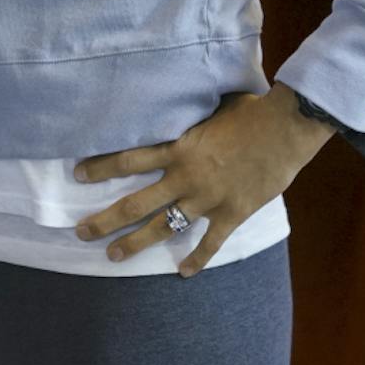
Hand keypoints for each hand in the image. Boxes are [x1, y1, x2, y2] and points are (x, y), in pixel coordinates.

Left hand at [73, 85, 333, 277]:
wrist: (286, 129)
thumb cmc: (250, 111)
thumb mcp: (210, 105)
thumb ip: (187, 109)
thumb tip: (171, 91)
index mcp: (178, 148)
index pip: (128, 159)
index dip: (100, 167)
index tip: (77, 174)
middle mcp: (185, 177)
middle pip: (136, 204)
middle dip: (105, 220)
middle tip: (81, 232)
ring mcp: (207, 199)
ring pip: (163, 228)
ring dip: (135, 244)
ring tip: (112, 256)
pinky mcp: (231, 214)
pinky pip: (209, 243)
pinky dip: (196, 259)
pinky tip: (182, 272)